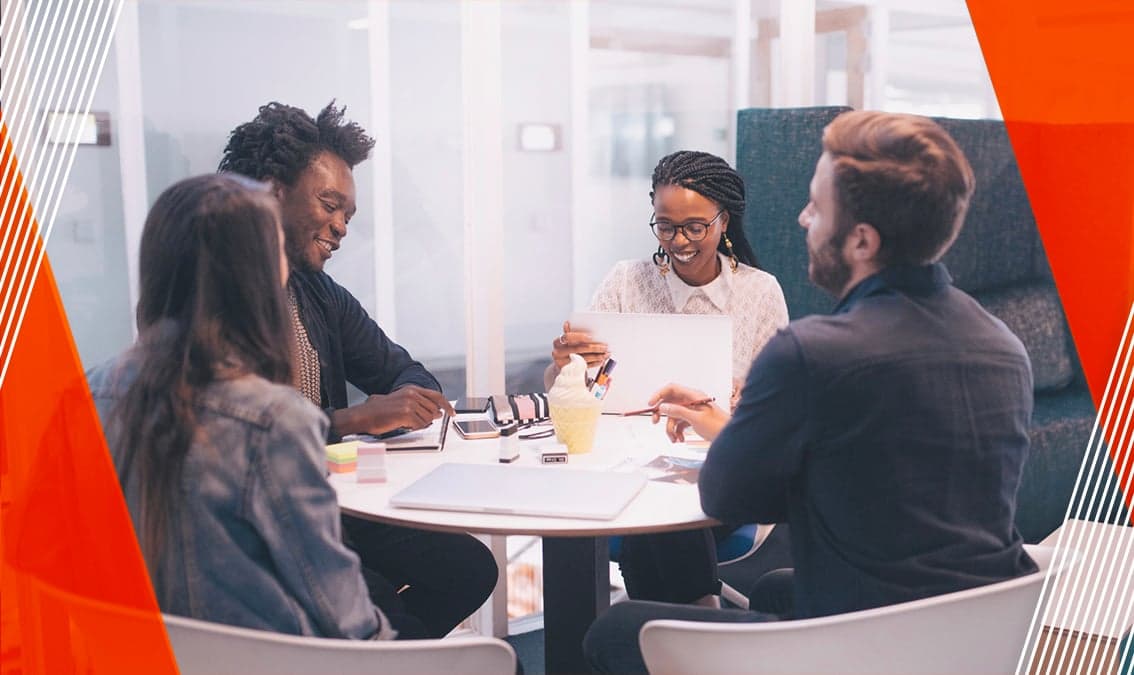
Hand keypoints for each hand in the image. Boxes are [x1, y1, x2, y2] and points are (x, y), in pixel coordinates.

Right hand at [334, 385, 455, 436]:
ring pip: (427, 419)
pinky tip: (405, 425)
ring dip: (420, 424)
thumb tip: (436, 412)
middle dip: (430, 418)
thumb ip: (419, 404)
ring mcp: (409, 403)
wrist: (364, 415)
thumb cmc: (380, 410)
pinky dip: (414, 428)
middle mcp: (412, 394)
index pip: (436, 396)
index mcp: (411, 389)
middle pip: (433, 409)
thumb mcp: (401, 400)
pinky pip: (419, 425)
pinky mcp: (406, 414)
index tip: (452, 412)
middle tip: (419, 422)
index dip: (446, 405)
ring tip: (407, 423)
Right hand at [551, 320, 608, 368]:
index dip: (579, 336)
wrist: (563, 368)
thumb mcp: (567, 341)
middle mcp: (558, 353)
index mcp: (557, 342)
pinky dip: (594, 363)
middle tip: (605, 346)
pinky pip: (585, 367)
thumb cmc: (567, 351)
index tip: (591, 337)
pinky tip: (601, 360)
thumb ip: (570, 333)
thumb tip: (568, 323)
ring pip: (583, 359)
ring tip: (606, 354)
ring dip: (597, 356)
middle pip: (578, 349)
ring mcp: (563, 364)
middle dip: (594, 347)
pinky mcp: (570, 372)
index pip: (567, 337)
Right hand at [647, 383, 730, 442]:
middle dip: (662, 414)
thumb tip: (662, 406)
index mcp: (693, 396)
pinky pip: (679, 423)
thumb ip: (678, 411)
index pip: (672, 389)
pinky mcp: (693, 420)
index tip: (651, 404)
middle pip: (670, 403)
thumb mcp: (695, 418)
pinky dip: (677, 432)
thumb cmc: (716, 426)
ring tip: (674, 439)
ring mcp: (692, 411)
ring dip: (671, 428)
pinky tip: (680, 440)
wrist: (729, 438)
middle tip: (655, 422)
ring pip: (673, 416)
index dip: (659, 394)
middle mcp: (691, 401)